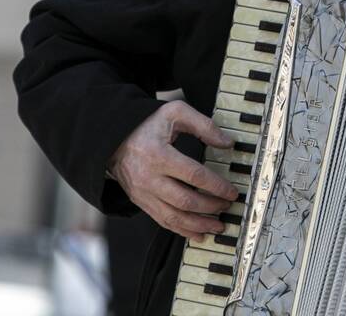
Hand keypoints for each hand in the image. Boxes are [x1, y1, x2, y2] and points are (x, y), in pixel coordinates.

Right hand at [107, 100, 237, 240]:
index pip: (193, 176)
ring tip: (218, 225)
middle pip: (185, 200)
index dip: (216, 186)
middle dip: (211, 207)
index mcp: (159, 154)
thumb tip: (227, 143)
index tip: (232, 191)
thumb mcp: (175, 113)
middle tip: (228, 206)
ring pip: (174, 217)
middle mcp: (149, 177)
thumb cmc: (146, 124)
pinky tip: (199, 233)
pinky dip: (182, 230)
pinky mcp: (141, 201)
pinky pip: (163, 221)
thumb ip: (203, 125)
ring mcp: (143, 192)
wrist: (113, 138)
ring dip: (199, 224)